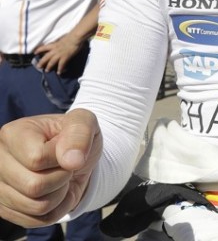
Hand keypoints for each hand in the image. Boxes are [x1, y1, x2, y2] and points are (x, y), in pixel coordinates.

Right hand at [0, 110, 101, 227]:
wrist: (72, 159)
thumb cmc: (75, 138)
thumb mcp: (84, 123)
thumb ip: (79, 134)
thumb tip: (72, 161)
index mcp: (12, 134)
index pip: (36, 159)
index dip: (62, 159)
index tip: (68, 150)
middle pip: (34, 186)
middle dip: (62, 179)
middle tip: (65, 167)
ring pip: (35, 207)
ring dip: (59, 195)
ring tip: (60, 179)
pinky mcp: (5, 208)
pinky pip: (35, 220)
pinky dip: (55, 210)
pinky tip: (54, 192)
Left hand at [34, 34, 85, 73]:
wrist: (76, 37)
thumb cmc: (71, 36)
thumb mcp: (62, 38)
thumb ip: (59, 41)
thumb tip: (60, 42)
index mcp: (54, 44)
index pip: (43, 48)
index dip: (38, 50)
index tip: (35, 53)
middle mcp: (55, 50)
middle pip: (45, 57)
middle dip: (41, 62)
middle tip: (38, 67)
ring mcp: (59, 54)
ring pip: (51, 62)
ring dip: (48, 67)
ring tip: (47, 71)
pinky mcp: (65, 57)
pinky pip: (61, 65)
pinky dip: (60, 69)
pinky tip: (59, 73)